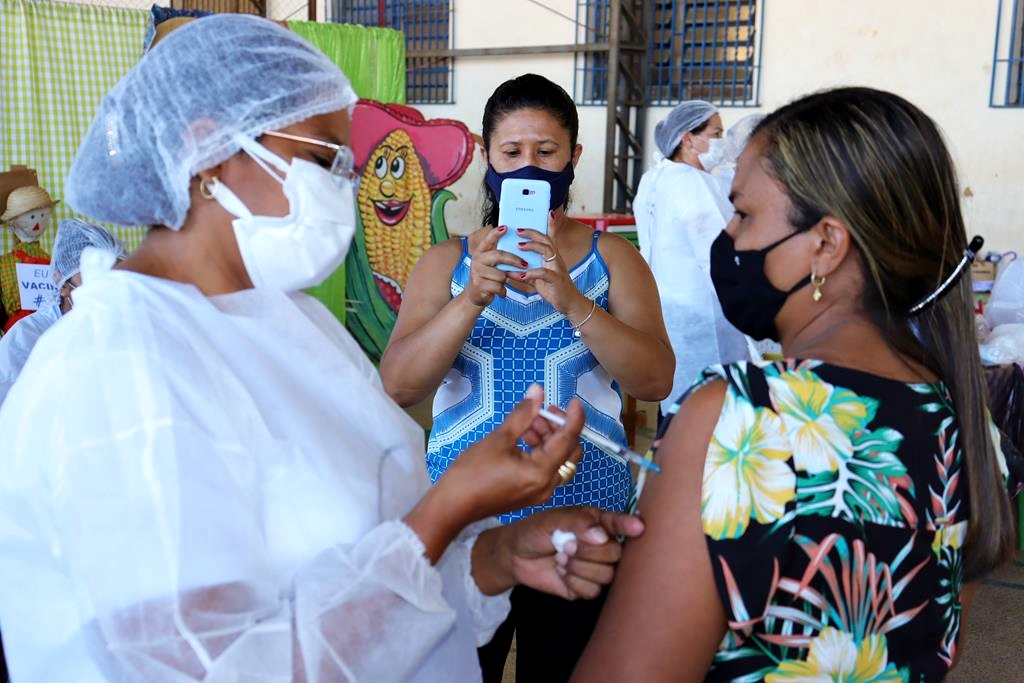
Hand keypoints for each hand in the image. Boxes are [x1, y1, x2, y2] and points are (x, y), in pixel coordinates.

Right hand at [437, 385, 584, 526]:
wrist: (452, 506)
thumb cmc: (472, 472)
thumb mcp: (499, 438)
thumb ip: (523, 414)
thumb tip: (538, 392)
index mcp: (542, 471)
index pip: (569, 440)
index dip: (575, 418)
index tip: (573, 400)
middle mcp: (547, 485)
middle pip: (569, 451)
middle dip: (560, 428)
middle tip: (544, 411)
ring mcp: (540, 492)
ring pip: (558, 460)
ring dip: (549, 438)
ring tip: (528, 422)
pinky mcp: (530, 494)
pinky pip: (546, 469)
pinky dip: (541, 451)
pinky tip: (523, 437)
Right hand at [463, 226, 526, 306]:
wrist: (474, 295)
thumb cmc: (487, 277)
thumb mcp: (490, 264)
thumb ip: (499, 256)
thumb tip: (518, 246)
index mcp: (480, 252)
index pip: (488, 240)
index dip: (496, 233)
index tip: (506, 227)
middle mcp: (477, 260)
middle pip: (499, 255)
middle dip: (514, 260)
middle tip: (525, 264)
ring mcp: (477, 272)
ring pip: (501, 274)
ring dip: (506, 280)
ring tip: (504, 283)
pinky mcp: (479, 285)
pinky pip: (499, 286)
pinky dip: (503, 291)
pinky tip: (501, 292)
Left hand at [473, 507, 645, 597]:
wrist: (515, 556)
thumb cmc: (534, 531)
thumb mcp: (552, 519)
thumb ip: (577, 523)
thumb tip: (601, 535)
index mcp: (596, 523)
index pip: (619, 524)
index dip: (630, 525)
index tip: (638, 527)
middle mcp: (600, 545)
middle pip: (616, 553)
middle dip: (589, 551)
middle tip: (566, 546)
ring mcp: (594, 567)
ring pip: (607, 574)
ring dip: (580, 568)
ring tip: (560, 559)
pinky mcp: (585, 588)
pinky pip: (593, 591)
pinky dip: (574, 583)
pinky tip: (561, 574)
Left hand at [511, 214, 591, 318]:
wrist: (569, 305)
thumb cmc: (554, 289)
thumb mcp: (539, 279)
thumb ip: (526, 272)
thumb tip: (509, 269)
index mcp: (552, 257)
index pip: (550, 237)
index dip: (549, 225)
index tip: (546, 212)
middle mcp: (556, 260)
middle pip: (546, 240)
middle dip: (532, 233)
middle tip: (518, 230)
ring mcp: (558, 269)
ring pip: (548, 251)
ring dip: (532, 247)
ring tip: (518, 247)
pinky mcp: (557, 280)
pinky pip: (544, 273)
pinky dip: (531, 273)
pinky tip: (521, 275)